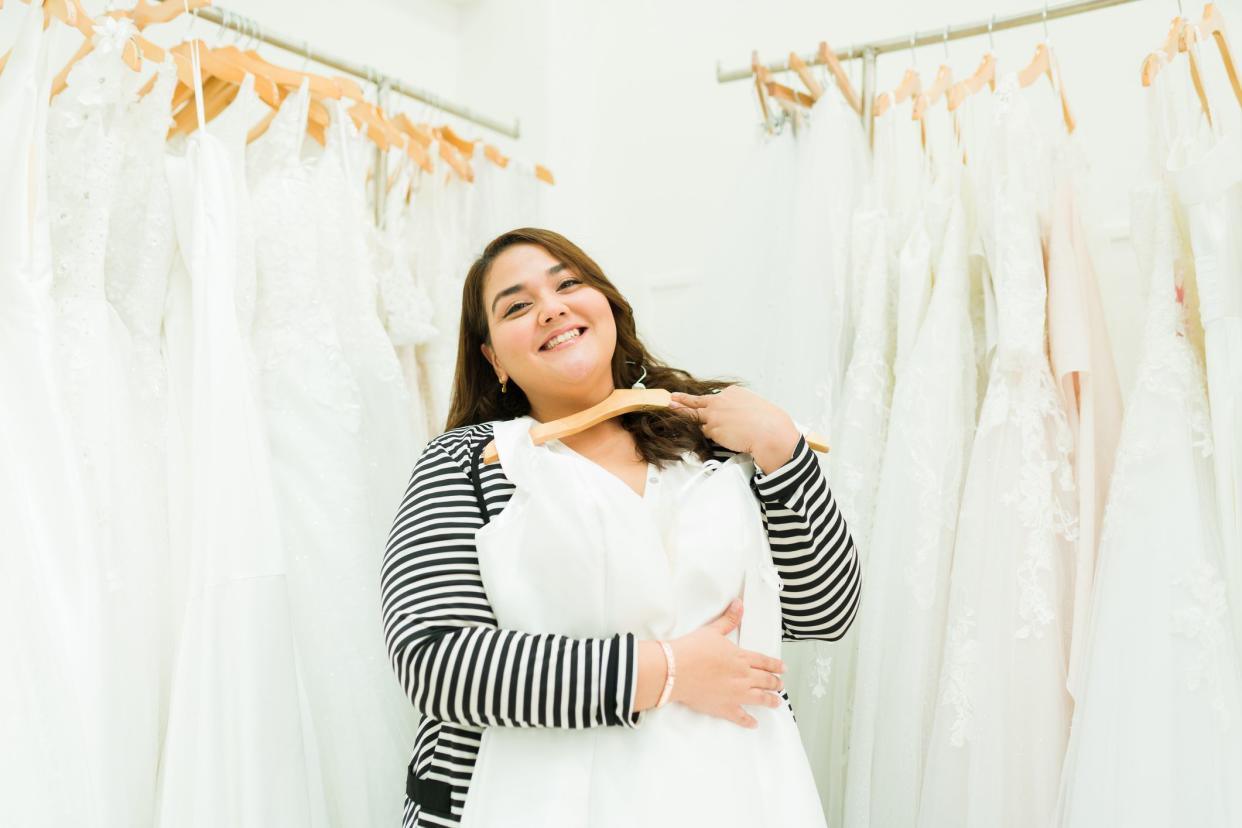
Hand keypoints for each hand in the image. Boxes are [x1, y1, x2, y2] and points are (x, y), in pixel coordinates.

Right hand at [637, 600, 785, 728]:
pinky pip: (740, 716)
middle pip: (765, 680)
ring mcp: (735, 694)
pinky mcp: (723, 707)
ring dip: (770, 700)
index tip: (783, 669)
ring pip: (759, 698)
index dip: (775, 665)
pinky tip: (754, 723)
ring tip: (777, 702)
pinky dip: (748, 721)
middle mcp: (743, 676)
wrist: (676, 670)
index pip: (764, 662)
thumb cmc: (692, 649)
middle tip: (781, 685)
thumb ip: (728, 619)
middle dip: (775, 683)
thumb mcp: (712, 630)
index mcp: (741, 657)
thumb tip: (739, 604)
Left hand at [668, 386, 800, 473]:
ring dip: (679, 411)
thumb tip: (742, 417)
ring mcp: (714, 414)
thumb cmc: (770, 422)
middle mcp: (721, 400)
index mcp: (734, 393)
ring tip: (667, 407)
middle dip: (682, 399)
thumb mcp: (757, 407)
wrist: (769, 432)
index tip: (702, 403)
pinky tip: (681, 427)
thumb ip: (743, 409)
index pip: (716, 398)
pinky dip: (695, 430)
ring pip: (692, 413)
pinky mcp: (711, 428)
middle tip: (670, 397)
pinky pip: (701, 430)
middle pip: (698, 401)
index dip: (710, 404)